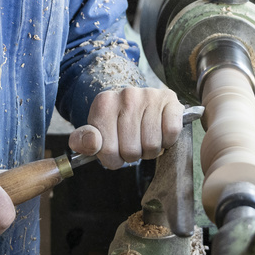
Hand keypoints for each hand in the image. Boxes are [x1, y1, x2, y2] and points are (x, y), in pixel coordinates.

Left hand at [69, 87, 183, 168]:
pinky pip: (171, 132)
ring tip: (145, 138)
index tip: (114, 150)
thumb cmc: (115, 122)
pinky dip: (167, 140)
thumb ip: (83, 140)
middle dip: (132, 155)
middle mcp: (127, 95)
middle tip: (132, 143)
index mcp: (103, 104)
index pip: (107, 150)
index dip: (112, 159)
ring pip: (152, 145)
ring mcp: (149, 95)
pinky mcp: (169, 99)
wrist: (137, 101)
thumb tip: (92, 143)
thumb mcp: (95, 131)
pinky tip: (159, 132)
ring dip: (150, 150)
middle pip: (131, 150)